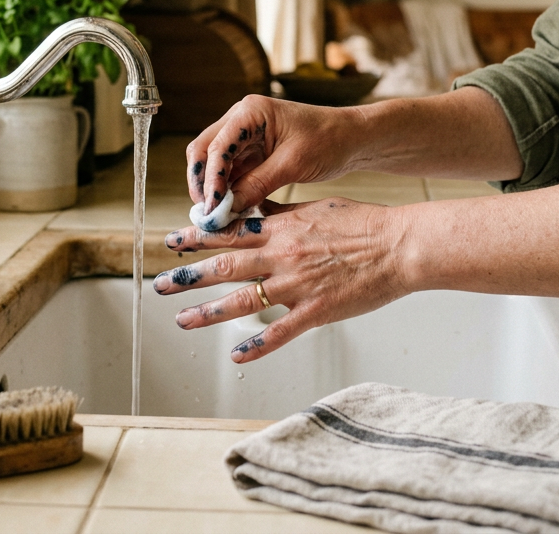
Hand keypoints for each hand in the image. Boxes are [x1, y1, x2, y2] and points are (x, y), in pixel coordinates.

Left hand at [154, 198, 410, 362]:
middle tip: (160, 284)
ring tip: (182, 320)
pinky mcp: (315, 312)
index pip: (227, 232)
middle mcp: (281, 256)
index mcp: (280, 228)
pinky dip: (255, 346)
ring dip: (208, 312)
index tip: (171, 241)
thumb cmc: (363, 223)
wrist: (398, 246)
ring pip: (241, 301)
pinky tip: (236, 355)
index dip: (195, 237)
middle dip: (187, 276)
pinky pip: (278, 333)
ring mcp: (296, 285)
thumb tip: (252, 204)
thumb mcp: (314, 206)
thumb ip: (279, 210)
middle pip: (223, 266)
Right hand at [186, 95, 355, 210]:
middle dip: (202, 183)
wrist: (353, 139)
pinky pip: (230, 172)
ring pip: (213, 164)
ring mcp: (244, 135)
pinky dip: (228, 190)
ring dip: (213, 189)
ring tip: (218, 217)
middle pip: (203, 151)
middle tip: (207, 214)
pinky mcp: (251, 152)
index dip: (210, 180)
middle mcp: (240, 119)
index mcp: (250, 112)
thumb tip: (226, 209)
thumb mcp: (293, 164)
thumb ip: (257, 184)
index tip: (212, 208)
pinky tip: (231, 210)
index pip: (216, 147)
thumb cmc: (328, 141)